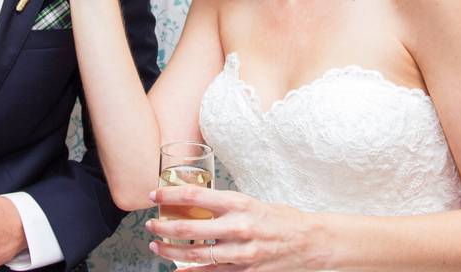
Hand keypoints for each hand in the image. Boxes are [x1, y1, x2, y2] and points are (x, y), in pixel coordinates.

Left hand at [146, 186, 321, 270]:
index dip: (169, 196)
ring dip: (170, 251)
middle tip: (151, 224)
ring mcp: (240, 253)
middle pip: (189, 228)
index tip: (154, 196)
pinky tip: (176, 270)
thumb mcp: (251, 202)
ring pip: (195, 255)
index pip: (195, 196)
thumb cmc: (280, 218)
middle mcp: (238, 227)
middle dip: (163, 227)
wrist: (309, 242)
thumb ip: (225, 205)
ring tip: (156, 246)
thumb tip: (195, 203)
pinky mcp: (244, 271)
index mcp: (239, 204)